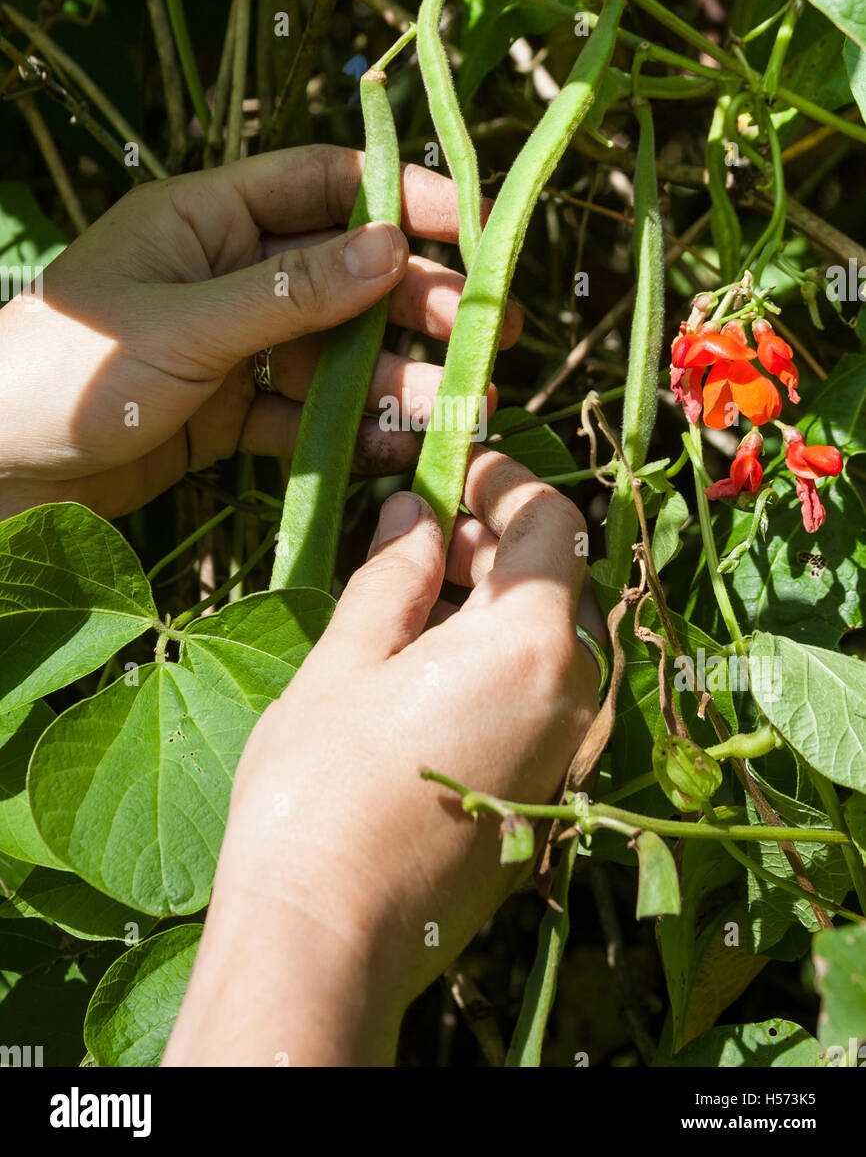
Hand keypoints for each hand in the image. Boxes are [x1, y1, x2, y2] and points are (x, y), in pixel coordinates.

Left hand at [0, 147, 518, 518]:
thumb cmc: (65, 374)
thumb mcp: (185, 326)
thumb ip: (290, 293)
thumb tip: (392, 247)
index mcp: (205, 218)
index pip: (320, 184)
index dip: (399, 198)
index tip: (472, 227)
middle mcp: (226, 275)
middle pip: (343, 275)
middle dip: (415, 304)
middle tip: (487, 336)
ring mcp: (230, 348)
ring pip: (332, 353)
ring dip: (394, 379)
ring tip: (459, 407)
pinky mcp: (227, 415)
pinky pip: (302, 416)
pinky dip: (348, 433)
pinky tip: (397, 451)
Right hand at [163, 450, 599, 1066]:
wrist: (328, 937)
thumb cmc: (321, 789)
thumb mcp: (348, 660)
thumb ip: (395, 576)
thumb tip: (416, 514)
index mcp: (531, 643)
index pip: (553, 522)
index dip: (506, 481)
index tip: (456, 469)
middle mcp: (573, 696)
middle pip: (560, 582)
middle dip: (497, 541)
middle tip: (422, 532)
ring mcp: (566, 754)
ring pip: (553, 643)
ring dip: (497, 603)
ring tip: (417, 600)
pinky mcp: (546, 799)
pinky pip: (543, 700)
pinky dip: (501, 662)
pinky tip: (429, 673)